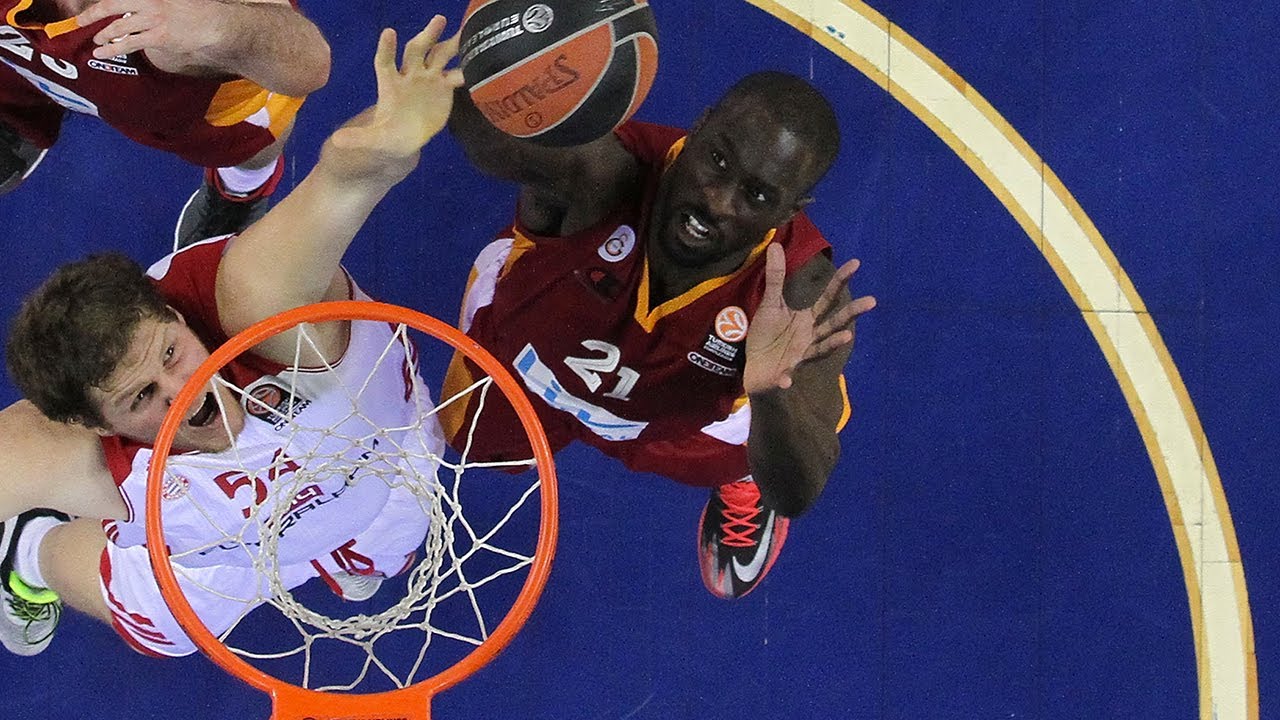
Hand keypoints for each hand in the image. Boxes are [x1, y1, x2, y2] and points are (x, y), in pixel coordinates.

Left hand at [78, 0, 226, 59]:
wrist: (214, 24)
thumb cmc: (196, 9)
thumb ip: (148, 2)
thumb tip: (133, 11)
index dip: (102, 3)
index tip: (92, 8)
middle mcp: (148, 3)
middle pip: (111, 5)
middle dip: (92, 14)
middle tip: (81, 20)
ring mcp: (152, 20)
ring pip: (119, 27)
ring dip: (103, 35)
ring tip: (96, 41)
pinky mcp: (158, 37)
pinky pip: (130, 43)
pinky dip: (114, 48)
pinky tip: (103, 52)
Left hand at [321, 17, 464, 182]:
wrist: (405, 139)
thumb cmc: (387, 135)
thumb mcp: (373, 139)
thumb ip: (359, 138)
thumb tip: (336, 140)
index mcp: (389, 83)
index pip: (385, 61)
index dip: (386, 48)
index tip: (389, 33)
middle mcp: (409, 75)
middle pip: (416, 51)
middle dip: (427, 36)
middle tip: (438, 20)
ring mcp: (428, 79)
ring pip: (439, 56)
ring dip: (450, 44)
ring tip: (465, 33)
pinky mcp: (444, 88)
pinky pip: (456, 75)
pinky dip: (466, 70)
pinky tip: (480, 64)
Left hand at [743, 244, 876, 392]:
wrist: (754, 367)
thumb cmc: (767, 335)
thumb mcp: (770, 304)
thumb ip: (775, 278)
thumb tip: (775, 244)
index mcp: (809, 318)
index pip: (829, 297)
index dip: (841, 281)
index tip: (856, 263)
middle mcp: (812, 335)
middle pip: (835, 322)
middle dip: (852, 312)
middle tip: (872, 301)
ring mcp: (802, 354)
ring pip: (822, 348)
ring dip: (834, 343)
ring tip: (847, 336)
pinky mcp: (788, 372)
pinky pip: (789, 375)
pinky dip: (789, 378)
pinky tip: (787, 380)